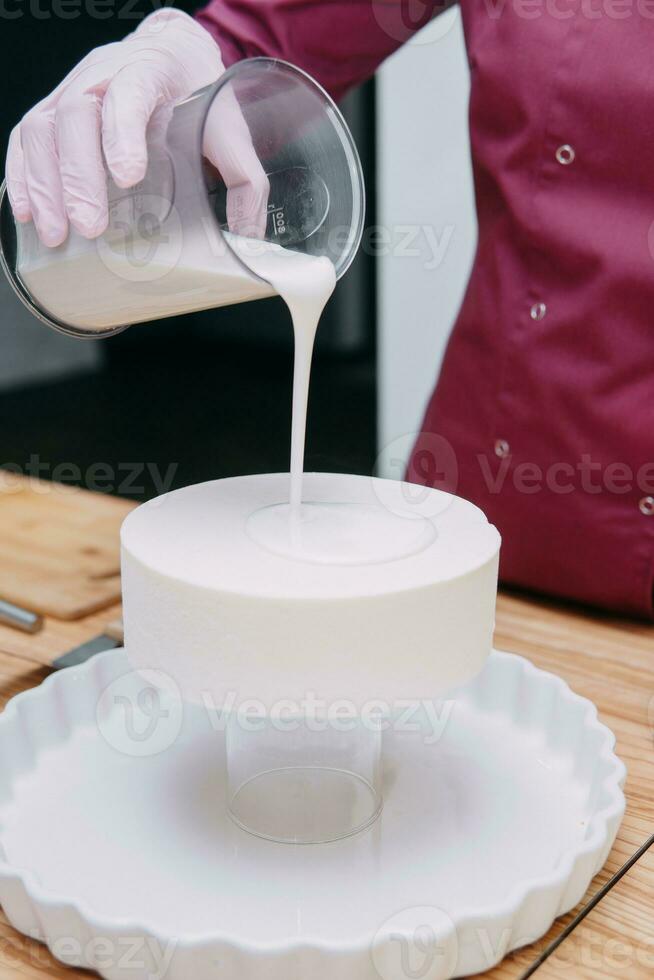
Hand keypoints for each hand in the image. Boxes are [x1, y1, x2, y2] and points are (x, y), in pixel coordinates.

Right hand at [5, 9, 268, 246]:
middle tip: (91, 226)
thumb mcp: (230, 128)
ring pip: (43, 128)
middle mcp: (103, 74)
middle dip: (79, 177)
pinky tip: (30, 214)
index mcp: (151, 71)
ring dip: (46, 185)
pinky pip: (26, 138)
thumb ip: (244, 179)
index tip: (128, 177)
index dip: (122, 134)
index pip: (129, 94)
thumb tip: (247, 237)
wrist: (173, 56)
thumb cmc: (199, 94)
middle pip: (76, 116)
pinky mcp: (52, 109)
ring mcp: (71, 90)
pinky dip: (24, 176)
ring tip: (57, 233)